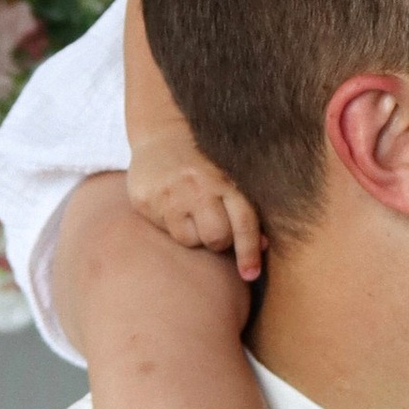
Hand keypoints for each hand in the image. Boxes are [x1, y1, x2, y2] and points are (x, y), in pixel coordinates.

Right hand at [127, 128, 266, 283]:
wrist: (162, 134)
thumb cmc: (204, 163)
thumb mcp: (229, 177)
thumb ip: (245, 209)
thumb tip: (262, 246)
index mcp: (225, 180)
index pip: (243, 223)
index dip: (248, 253)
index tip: (250, 274)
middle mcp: (198, 186)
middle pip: (216, 238)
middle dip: (218, 241)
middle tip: (213, 227)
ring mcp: (170, 193)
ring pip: (189, 240)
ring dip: (193, 235)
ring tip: (189, 213)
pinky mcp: (146, 200)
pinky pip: (163, 230)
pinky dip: (170, 224)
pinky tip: (170, 206)